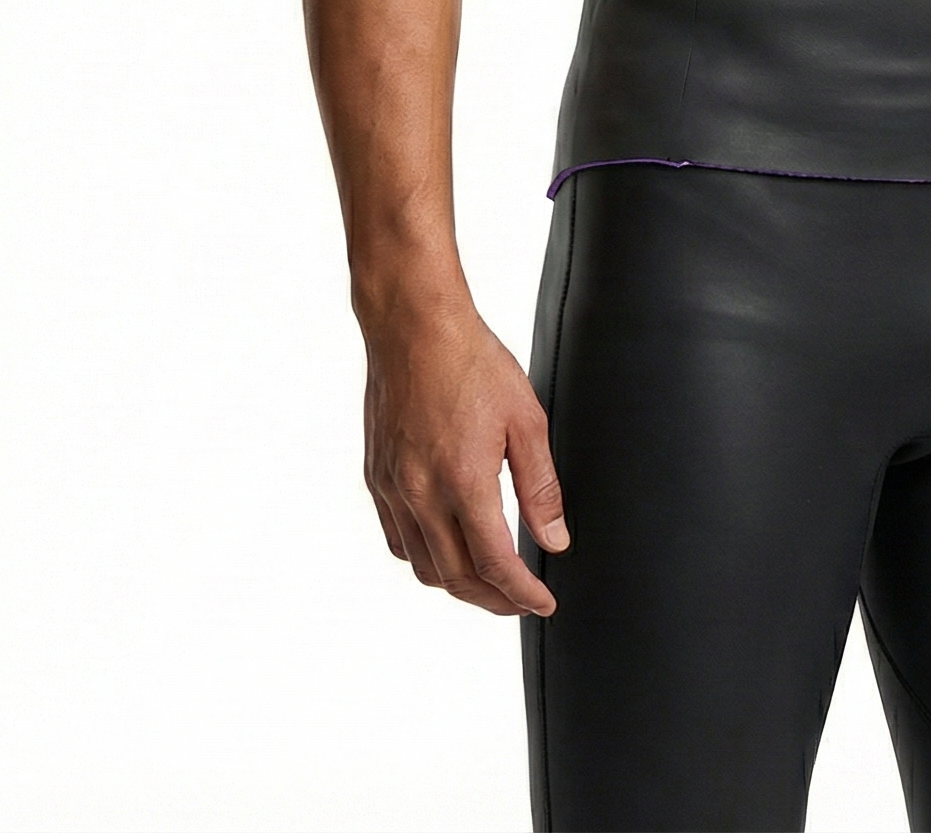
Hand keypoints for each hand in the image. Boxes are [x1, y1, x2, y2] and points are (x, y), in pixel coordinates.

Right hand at [362, 301, 570, 615]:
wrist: (413, 327)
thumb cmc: (473, 362)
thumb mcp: (526, 420)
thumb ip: (541, 487)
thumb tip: (554, 540)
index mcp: (463, 480)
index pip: (494, 563)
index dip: (522, 594)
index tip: (543, 603)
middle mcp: (420, 493)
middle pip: (456, 577)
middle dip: (493, 600)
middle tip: (521, 600)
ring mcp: (392, 488)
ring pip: (422, 566)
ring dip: (457, 584)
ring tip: (489, 581)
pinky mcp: (376, 478)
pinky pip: (398, 539)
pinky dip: (424, 558)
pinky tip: (447, 548)